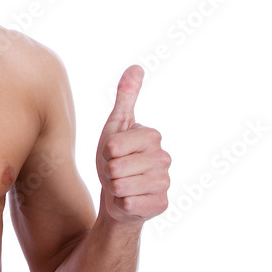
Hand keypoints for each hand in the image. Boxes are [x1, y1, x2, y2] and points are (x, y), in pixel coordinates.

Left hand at [96, 65, 169, 224]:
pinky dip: (122, 204)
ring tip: (122, 185)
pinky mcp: (161, 205)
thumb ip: (126, 97)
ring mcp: (165, 183)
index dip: (106, 152)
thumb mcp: (116, 125)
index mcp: (152, 136)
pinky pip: (128, 204)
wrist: (120, 195)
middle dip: (108, 171)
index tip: (113, 153)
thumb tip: (136, 66)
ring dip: (114, 188)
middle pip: (115, 166)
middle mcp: (164, 158)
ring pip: (121, 186)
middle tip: (117, 172)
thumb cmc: (116, 157)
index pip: (112, 145)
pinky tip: (131, 200)